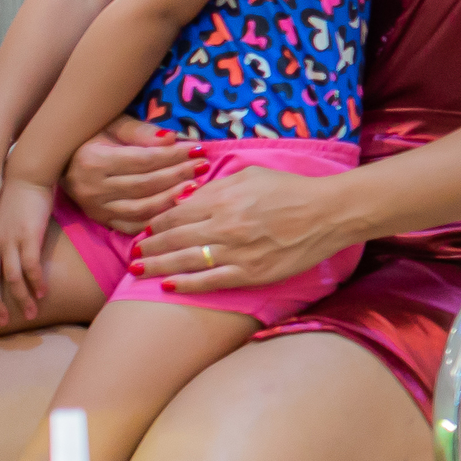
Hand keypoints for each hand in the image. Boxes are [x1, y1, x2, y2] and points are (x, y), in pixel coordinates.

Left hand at [0, 177, 55, 325]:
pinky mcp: (28, 236)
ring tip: (30, 314)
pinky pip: (31, 266)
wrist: (25, 173)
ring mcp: (9, 240)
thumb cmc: (9, 195)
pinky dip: (36, 282)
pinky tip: (43, 292)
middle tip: (2, 321)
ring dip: (20, 299)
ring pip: (11, 279)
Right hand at [60, 118, 203, 231]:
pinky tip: (176, 210)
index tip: (198, 149)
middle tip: (203, 166)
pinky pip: (132, 226)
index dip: (173, 156)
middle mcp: (92, 188)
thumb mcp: (113, 125)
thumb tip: (171, 139)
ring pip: (142, 209)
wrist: (62, 161)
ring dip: (172, 199)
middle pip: (145, 185)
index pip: (144, 160)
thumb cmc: (93, 137)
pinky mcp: (100, 221)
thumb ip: (140, 132)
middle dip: (178, 175)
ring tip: (196, 187)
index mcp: (94, 160)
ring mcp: (96, 209)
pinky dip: (156, 221)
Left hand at [131, 166, 351, 293]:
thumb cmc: (290, 189)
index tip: (145, 228)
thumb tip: (189, 196)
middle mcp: (225, 225)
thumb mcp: (251, 174)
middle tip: (133, 252)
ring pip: (186, 261)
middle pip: (175, 238)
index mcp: (224, 198)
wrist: (326, 213)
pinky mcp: (250, 273)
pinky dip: (186, 284)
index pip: (178, 212)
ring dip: (158, 266)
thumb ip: (218, 186)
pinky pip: (210, 281)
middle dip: (150, 246)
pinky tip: (168, 285)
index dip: (158, 222)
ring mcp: (236, 252)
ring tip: (139, 270)